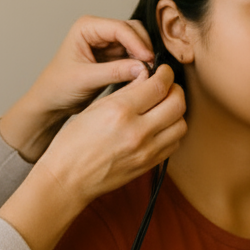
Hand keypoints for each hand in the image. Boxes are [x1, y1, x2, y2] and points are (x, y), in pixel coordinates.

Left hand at [0, 16, 155, 160]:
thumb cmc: (58, 87)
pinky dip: (140, 65)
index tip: (148, 59)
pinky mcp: (113, 56)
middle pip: (132, 30)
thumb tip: (143, 68)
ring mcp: (106, 43)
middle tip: (152, 68)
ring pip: (136, 43)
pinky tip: (143, 77)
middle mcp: (98, 31)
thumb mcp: (86, 79)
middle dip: (143, 48)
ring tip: (148, 75)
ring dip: (143, 57)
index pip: (120, 28)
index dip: (137, 42)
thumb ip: (114, 72)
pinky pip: (133, 56)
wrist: (51, 102)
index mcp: (86, 27)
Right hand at [0, 65, 185, 249]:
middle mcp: (137, 131)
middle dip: (175, 89)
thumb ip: (125, 92)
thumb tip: (146, 78)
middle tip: (167, 86)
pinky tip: (159, 126)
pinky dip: (172, 131)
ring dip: (176, 112)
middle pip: (177, 103)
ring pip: (181, 124)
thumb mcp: (94, 108)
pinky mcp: (149, 164)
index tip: (164, 71)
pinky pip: (174, 143)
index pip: (159, 85)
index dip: (166, 74)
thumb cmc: (73, 143)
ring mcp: (146, 150)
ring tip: (164, 107)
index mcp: (119, 111)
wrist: (68, 178)